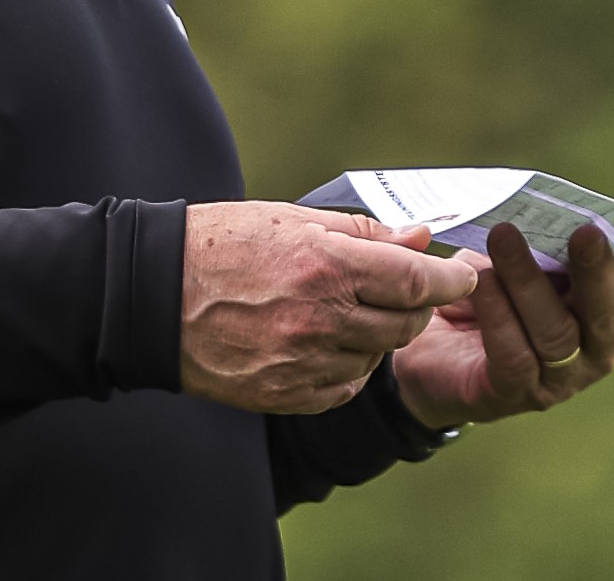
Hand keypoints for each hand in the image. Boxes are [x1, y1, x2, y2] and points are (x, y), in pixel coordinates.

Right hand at [179, 201, 479, 413]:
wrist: (153, 295)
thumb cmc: (222, 244)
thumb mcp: (292, 220)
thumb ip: (363, 233)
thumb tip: (420, 238)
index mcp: (326, 266)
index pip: (417, 281)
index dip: (449, 279)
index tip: (460, 274)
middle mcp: (321, 318)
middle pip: (405, 324)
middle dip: (415, 306)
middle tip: (403, 289)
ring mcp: (303, 362)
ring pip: (377, 356)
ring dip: (377, 335)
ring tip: (346, 310)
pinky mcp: (286, 394)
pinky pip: (345, 387)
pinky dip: (348, 366)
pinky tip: (325, 341)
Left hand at [389, 222, 613, 429]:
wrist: (424, 343)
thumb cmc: (484, 289)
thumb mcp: (514, 256)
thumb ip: (538, 239)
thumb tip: (541, 203)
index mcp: (602, 307)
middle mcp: (592, 348)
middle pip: (607, 314)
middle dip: (597, 272)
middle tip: (585, 232)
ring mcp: (557, 378)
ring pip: (557, 334)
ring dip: (529, 282)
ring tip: (503, 236)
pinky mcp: (512, 393)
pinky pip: (513, 356)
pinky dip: (497, 315)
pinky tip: (480, 283)